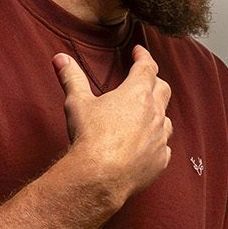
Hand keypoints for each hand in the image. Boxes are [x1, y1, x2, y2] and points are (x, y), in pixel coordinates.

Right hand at [52, 45, 171, 204]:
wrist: (101, 176)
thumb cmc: (90, 138)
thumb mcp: (77, 103)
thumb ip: (72, 78)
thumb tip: (61, 58)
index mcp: (137, 94)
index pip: (147, 67)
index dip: (143, 56)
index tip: (139, 52)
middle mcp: (155, 113)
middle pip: (163, 89)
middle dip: (154, 81)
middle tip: (144, 79)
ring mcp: (160, 138)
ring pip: (166, 119)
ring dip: (157, 114)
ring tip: (146, 114)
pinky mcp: (160, 160)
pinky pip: (163, 147)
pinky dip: (156, 143)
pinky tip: (147, 145)